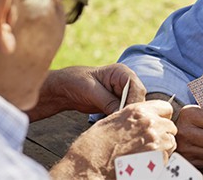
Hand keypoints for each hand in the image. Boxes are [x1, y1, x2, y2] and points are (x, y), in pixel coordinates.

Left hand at [28, 63, 147, 120]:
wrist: (65, 88)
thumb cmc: (76, 82)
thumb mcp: (91, 91)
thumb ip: (108, 101)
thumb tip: (121, 114)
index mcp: (122, 73)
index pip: (137, 88)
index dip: (134, 102)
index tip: (126, 115)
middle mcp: (126, 83)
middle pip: (138, 99)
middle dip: (132, 112)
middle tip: (124, 125)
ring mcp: (123, 94)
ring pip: (133, 108)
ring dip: (127, 117)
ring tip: (120, 128)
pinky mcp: (117, 104)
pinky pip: (124, 114)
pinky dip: (121, 120)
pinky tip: (116, 128)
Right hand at [51, 100, 175, 177]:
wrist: (90, 165)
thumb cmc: (95, 145)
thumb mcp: (113, 120)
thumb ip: (133, 117)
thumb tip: (144, 119)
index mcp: (138, 111)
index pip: (166, 108)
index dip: (162, 117)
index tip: (158, 123)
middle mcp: (150, 124)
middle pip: (171, 127)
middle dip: (163, 134)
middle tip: (149, 143)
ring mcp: (156, 142)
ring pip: (171, 143)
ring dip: (163, 148)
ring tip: (145, 154)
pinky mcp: (158, 160)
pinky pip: (167, 158)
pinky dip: (159, 161)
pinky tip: (144, 162)